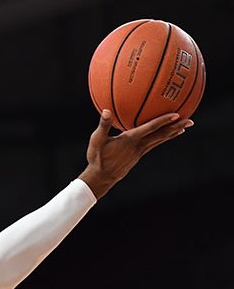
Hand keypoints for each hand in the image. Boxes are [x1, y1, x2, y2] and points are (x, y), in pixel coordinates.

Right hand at [78, 109, 192, 198]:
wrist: (101, 177)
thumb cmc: (97, 158)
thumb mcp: (97, 140)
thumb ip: (103, 124)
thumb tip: (106, 110)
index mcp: (130, 140)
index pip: (150, 128)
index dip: (163, 121)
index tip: (176, 114)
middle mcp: (139, 146)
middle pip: (161, 135)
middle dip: (176, 127)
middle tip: (190, 120)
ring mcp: (139, 152)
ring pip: (159, 141)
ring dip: (172, 133)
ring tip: (183, 127)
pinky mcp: (137, 156)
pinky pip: (153, 145)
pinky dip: (162, 139)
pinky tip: (163, 136)